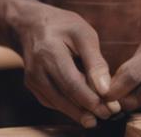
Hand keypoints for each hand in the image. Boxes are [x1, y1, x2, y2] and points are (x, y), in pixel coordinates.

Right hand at [6, 0, 117, 126]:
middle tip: (108, 115)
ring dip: (78, 112)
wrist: (30, 25)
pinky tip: (83, 108)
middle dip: (87, 110)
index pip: (71, 83)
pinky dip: (68, 106)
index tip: (110, 108)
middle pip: (64, 96)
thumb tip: (105, 89)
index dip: (91, 99)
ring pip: (57, 103)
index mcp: (50, 52)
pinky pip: (52, 101)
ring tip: (98, 115)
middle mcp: (37, 69)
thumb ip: (95, 61)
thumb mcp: (83, 34)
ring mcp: (32, 79)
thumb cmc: (63, 26)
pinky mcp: (32, 86)